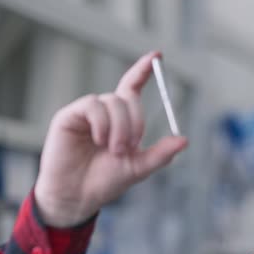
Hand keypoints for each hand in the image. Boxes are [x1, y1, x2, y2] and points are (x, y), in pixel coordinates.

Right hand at [34, 51, 187, 226]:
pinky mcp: (69, 117)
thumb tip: (184, 140)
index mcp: (121, 120)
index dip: (143, 70)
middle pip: (127, 97)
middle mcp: (104, 112)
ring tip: (114, 150)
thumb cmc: (105, 182)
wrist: (78, 197)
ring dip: (119, 127)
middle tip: (128, 148)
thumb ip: (161, 154)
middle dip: (135, 122)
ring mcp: (86, 113)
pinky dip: (102, 123)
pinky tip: (99, 140)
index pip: (132, 86)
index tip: (157, 55)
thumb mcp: (139, 168)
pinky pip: (92, 105)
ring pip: (112, 102)